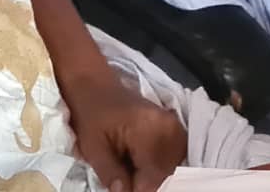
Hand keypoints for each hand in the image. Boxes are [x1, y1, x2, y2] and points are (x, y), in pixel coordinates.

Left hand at [62, 71, 185, 191]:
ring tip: (138, 174)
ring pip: (176, 160)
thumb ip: (112, 175)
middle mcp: (167, 125)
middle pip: (169, 168)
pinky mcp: (172, 122)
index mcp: (147, 130)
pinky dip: (165, 162)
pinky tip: (147, 165)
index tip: (127, 189)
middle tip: (129, 182)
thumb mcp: (94, 149)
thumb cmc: (92, 117)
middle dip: (151, 182)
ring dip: (160, 173)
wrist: (97, 88)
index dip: (141, 189)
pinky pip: (177, 149)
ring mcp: (172, 122)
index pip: (155, 174)